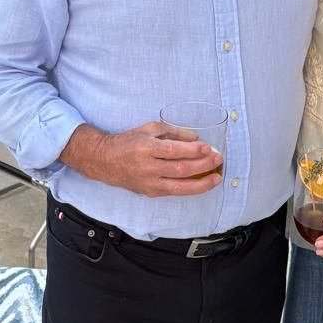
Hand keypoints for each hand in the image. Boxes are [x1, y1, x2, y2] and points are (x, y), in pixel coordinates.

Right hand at [66, 121, 221, 196]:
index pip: (173, 151)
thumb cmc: (128, 142)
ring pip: (179, 187)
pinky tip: (202, 184)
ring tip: (216, 178)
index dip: (192, 150)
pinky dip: (190, 189)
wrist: (104, 161)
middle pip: (179, 170)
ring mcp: (148, 183)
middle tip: (218, 159)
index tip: (208, 147)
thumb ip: (173, 132)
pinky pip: (174, 192)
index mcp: (145, 148)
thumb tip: (195, 138)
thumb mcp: (149, 129)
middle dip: (202, 165)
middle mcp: (146, 168)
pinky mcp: (150, 193)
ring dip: (201, 183)